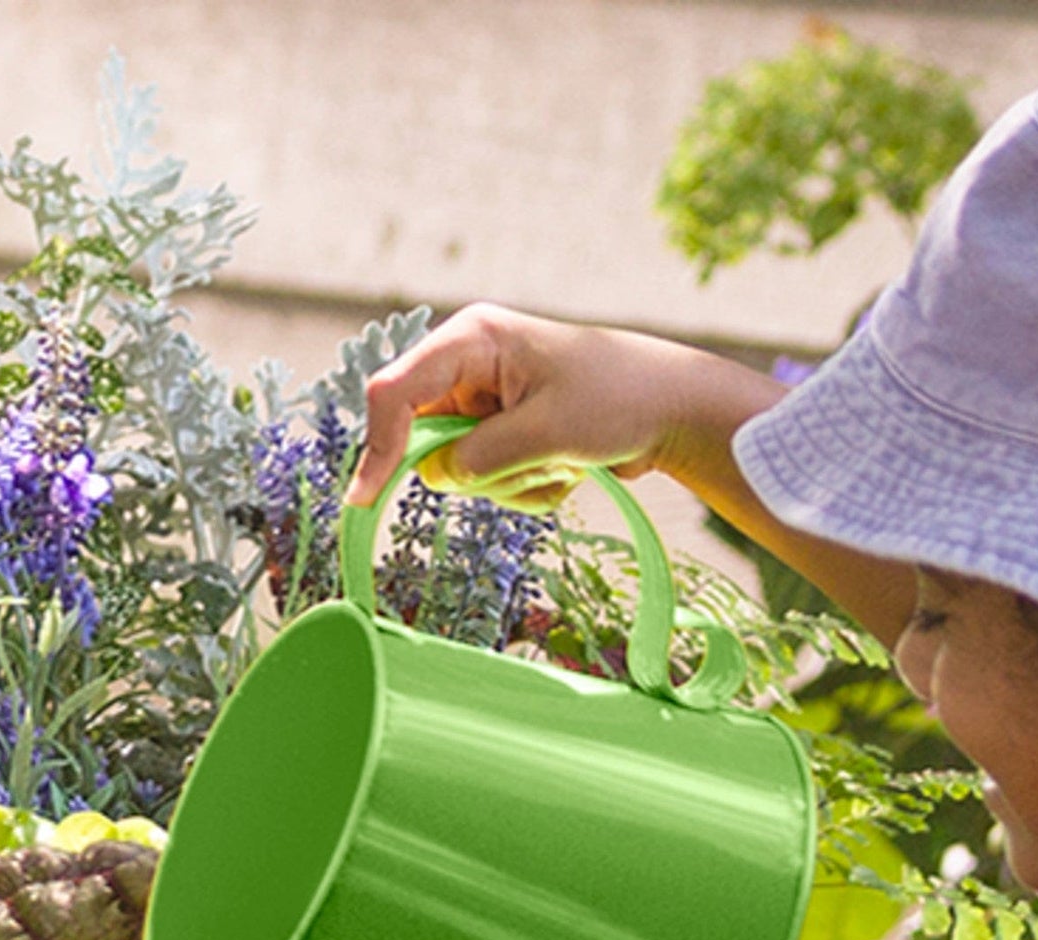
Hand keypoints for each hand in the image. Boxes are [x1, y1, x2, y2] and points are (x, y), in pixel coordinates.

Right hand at [345, 303, 742, 513]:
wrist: (673, 409)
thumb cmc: (619, 399)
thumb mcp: (548, 432)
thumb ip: (483, 458)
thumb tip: (439, 477)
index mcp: (472, 340)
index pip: (395, 393)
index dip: (376, 447)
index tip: (364, 501)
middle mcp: (468, 367)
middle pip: (426, 441)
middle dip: (479, 469)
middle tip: (536, 461)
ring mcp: (485, 403)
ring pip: (461, 471)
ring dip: (512, 481)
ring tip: (563, 460)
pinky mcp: (502, 433)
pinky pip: (490, 481)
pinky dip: (527, 486)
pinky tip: (567, 467)